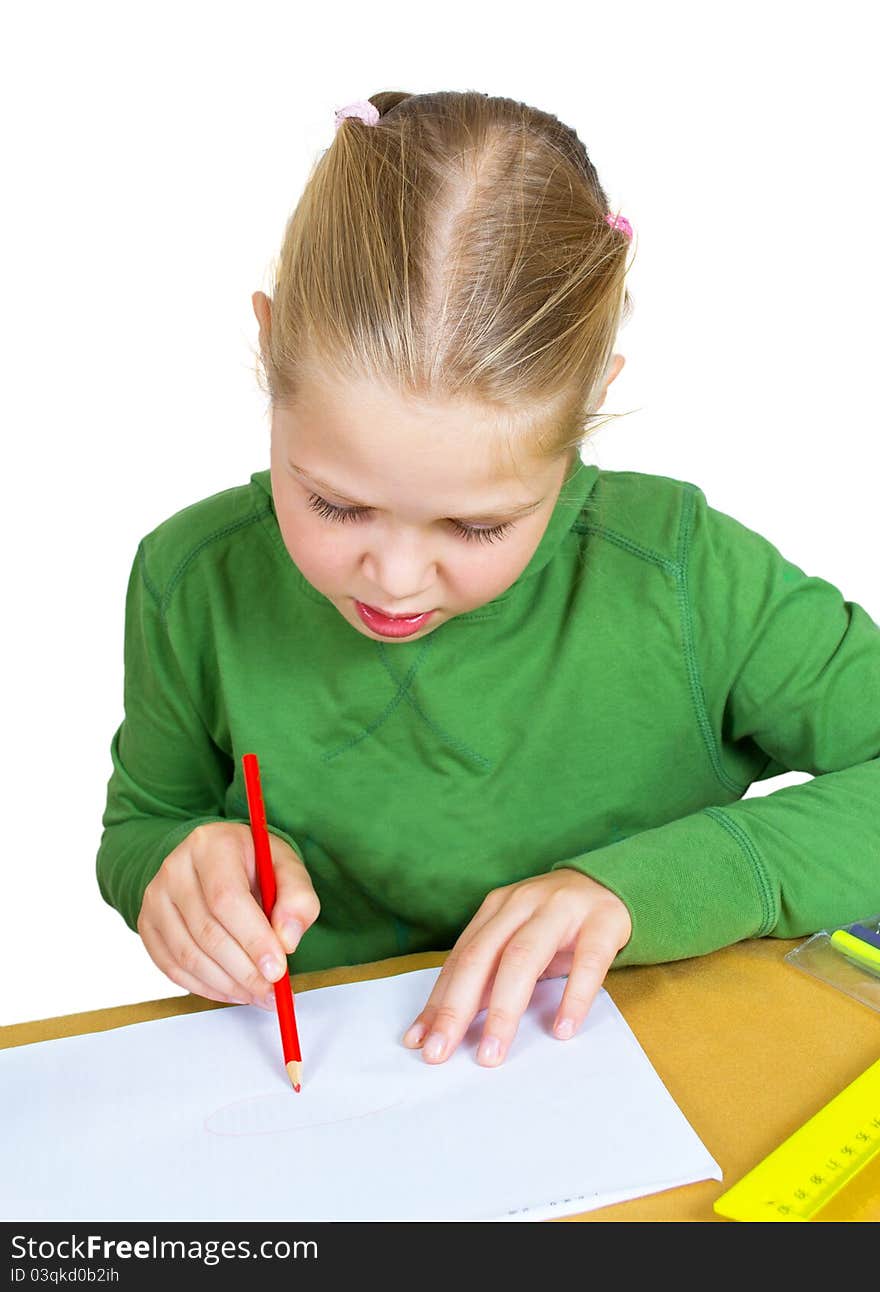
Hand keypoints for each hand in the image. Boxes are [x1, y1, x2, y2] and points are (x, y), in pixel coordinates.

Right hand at [137, 822, 319, 1008]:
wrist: (217, 859)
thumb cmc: (254, 864)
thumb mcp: (286, 867)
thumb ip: (298, 899)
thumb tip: (287, 941)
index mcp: (211, 844)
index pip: (226, 898)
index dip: (253, 939)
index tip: (277, 970)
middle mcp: (175, 868)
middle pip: (206, 932)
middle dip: (244, 971)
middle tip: (273, 992)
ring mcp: (155, 897)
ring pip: (188, 955)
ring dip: (227, 984)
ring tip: (258, 994)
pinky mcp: (148, 925)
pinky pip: (173, 968)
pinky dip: (206, 988)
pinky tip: (233, 991)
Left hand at [402, 869, 631, 1066]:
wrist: (611, 883)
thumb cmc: (555, 923)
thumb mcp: (518, 940)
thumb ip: (489, 976)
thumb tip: (449, 1023)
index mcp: (497, 908)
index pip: (460, 958)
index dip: (437, 1000)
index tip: (419, 1040)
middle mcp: (523, 903)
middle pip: (483, 957)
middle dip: (457, 1007)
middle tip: (441, 1052)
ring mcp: (562, 910)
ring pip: (525, 958)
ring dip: (505, 1009)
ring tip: (493, 1052)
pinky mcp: (602, 922)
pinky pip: (587, 962)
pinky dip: (573, 996)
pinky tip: (562, 1029)